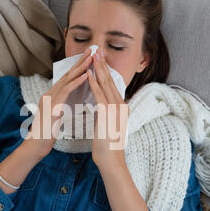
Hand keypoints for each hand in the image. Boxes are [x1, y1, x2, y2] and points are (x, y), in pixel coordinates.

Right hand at [25, 48, 92, 156]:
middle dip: (80, 62)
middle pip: (67, 75)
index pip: (67, 79)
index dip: (78, 68)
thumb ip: (61, 108)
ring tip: (91, 58)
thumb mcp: (56, 118)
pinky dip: (76, 82)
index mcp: (52, 97)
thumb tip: (68, 105)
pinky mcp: (52, 105)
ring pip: (67, 79)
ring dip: (80, 68)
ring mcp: (49, 98)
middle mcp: (49, 94)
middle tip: (91, 50)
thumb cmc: (46, 135)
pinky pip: (65, 90)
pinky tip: (86, 75)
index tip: (88, 59)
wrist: (35, 146)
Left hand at [88, 48, 128, 169]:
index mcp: (120, 107)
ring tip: (93, 56)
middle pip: (110, 81)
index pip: (112, 85)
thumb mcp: (107, 125)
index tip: (99, 59)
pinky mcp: (108, 114)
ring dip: (98, 69)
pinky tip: (88, 74)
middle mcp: (120, 105)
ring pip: (106, 85)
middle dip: (102, 65)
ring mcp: (116, 109)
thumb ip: (104, 113)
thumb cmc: (107, 146)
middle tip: (97, 50)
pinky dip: (94, 84)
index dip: (105, 71)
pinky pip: (100, 95)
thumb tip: (99, 106)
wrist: (111, 160)